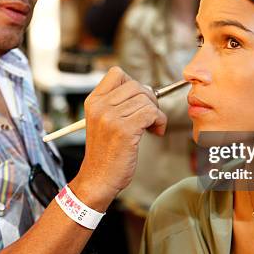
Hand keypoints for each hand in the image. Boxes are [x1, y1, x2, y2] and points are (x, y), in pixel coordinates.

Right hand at [71, 67, 166, 209]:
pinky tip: (155, 132)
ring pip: (146, 100)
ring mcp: (111, 118)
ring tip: (151, 127)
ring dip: (155, 113)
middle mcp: (100, 107)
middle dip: (149, 99)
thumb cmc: (105, 153)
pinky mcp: (125, 130)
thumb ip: (117, 104)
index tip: (137, 100)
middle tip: (149, 116)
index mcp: (93, 102)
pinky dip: (159, 121)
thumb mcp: (102, 122)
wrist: (98, 179)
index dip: (133, 84)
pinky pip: (152, 113)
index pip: (117, 74)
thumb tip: (146, 91)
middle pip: (136, 86)